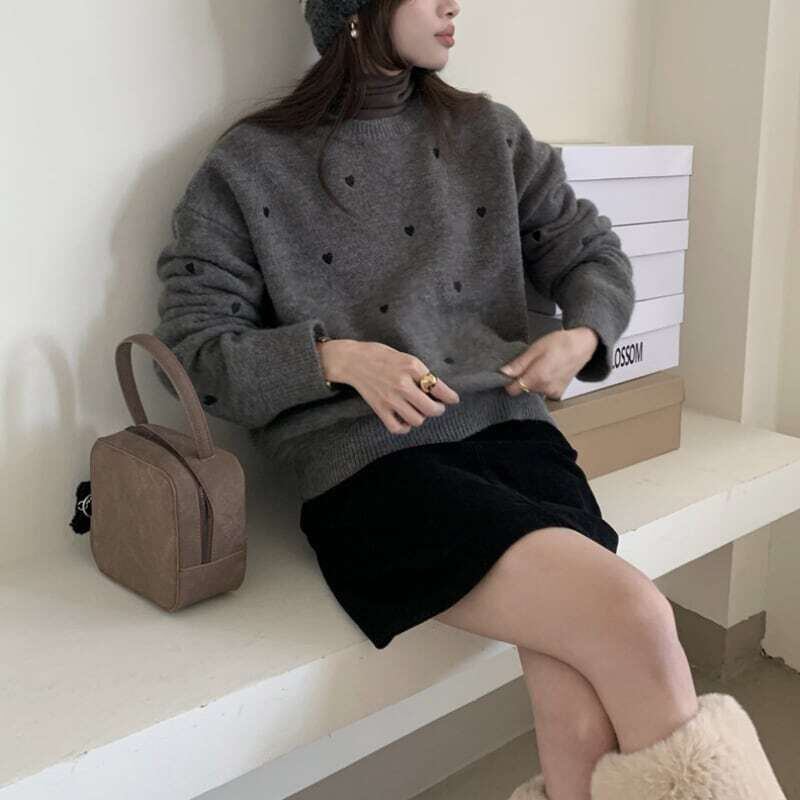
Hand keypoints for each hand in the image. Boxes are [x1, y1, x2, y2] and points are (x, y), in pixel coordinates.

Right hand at [318, 339, 460, 434]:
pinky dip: (405, 427)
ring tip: (418, 410)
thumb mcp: (406, 357)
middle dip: (438, 409)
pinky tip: (405, 419)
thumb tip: (437, 389)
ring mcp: (390, 399)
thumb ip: (421, 373)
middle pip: (430, 409)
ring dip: (421, 417)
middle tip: (435, 405)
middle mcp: (402, 384)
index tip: (453, 400)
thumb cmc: (380, 356)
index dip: (450, 397)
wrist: (353, 361)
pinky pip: (397, 428)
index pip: (438, 387)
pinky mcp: (380, 409)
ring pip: (417, 420)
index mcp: (411, 367)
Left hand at [499, 327, 598, 399]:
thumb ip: (519, 364)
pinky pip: (542, 392)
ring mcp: (553, 393)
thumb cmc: (561, 343)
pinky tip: (547, 371)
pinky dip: (541, 384)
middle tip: (530, 363)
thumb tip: (503, 373)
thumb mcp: (535, 349)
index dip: (508, 380)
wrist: (582, 345)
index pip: (512, 390)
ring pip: (532, 391)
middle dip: (521, 379)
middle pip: (522, 390)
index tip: (511, 371)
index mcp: (538, 378)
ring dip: (532, 381)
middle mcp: (546, 389)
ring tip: (540, 366)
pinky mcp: (558, 393)